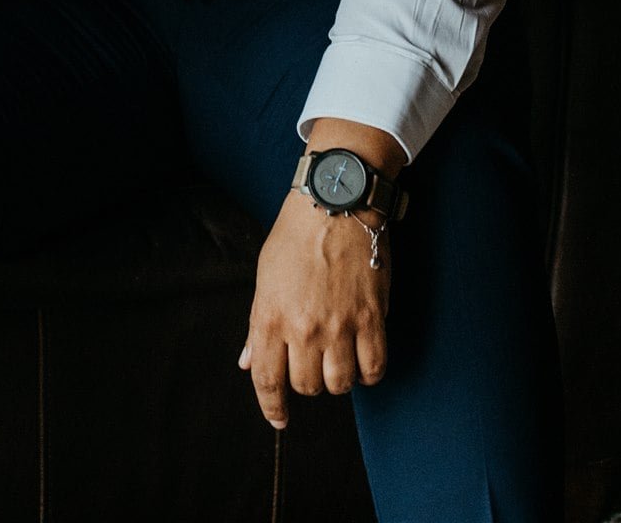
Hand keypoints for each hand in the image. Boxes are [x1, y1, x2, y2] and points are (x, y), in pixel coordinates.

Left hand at [237, 190, 390, 426]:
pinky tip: (363, 359)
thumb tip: (247, 362)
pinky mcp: (372, 318)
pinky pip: (374, 368)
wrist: (335, 202)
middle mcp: (303, 327)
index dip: (272, 406)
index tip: (279, 419)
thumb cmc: (295, 235)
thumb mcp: (265, 276)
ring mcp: (339, 325)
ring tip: (338, 357)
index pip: (267, 379)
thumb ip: (256, 325)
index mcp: (270, 316)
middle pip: (306, 386)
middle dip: (308, 380)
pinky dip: (368, 373)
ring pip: (339, 384)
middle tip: (313, 360)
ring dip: (337, 378)